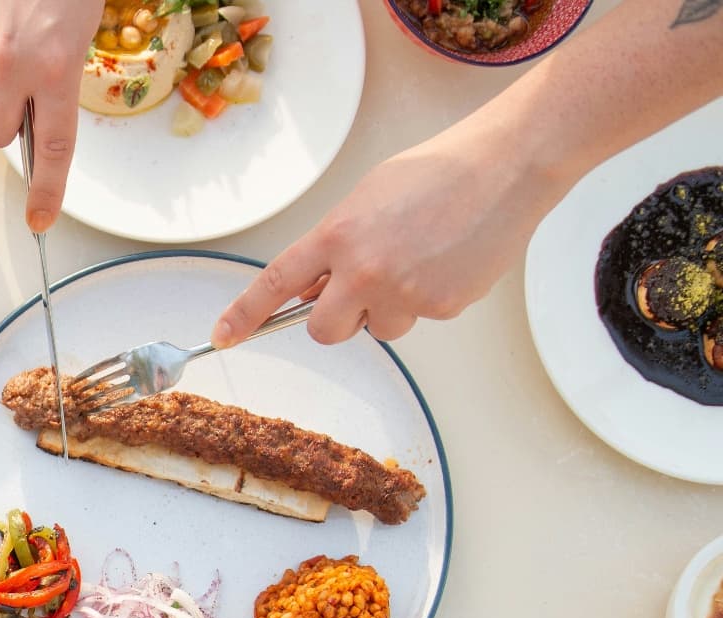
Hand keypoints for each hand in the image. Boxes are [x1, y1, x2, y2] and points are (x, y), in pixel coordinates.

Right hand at [0, 0, 105, 231]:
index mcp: (58, 66)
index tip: (39, 220)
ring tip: (5, 37)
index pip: (52, 145)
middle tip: (19, 86)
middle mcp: (14, 61)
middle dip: (4, 118)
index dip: (46, 188)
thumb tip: (31, 121)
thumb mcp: (78, 29)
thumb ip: (56, 78)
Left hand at [213, 109, 565, 346]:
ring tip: (421, 260)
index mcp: (337, 236)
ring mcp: (403, 292)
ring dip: (390, 306)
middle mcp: (364, 270)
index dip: (245, 315)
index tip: (225, 336)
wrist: (506, 166)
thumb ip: (334, 246)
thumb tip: (311, 289)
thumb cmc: (438, 172)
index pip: (276, 283)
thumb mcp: (366, 199)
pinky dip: (431, 297)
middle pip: (324, 331)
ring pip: (378, 327)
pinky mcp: (442, 307)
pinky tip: (449, 260)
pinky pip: (422, 317)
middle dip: (336, 320)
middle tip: (359, 293)